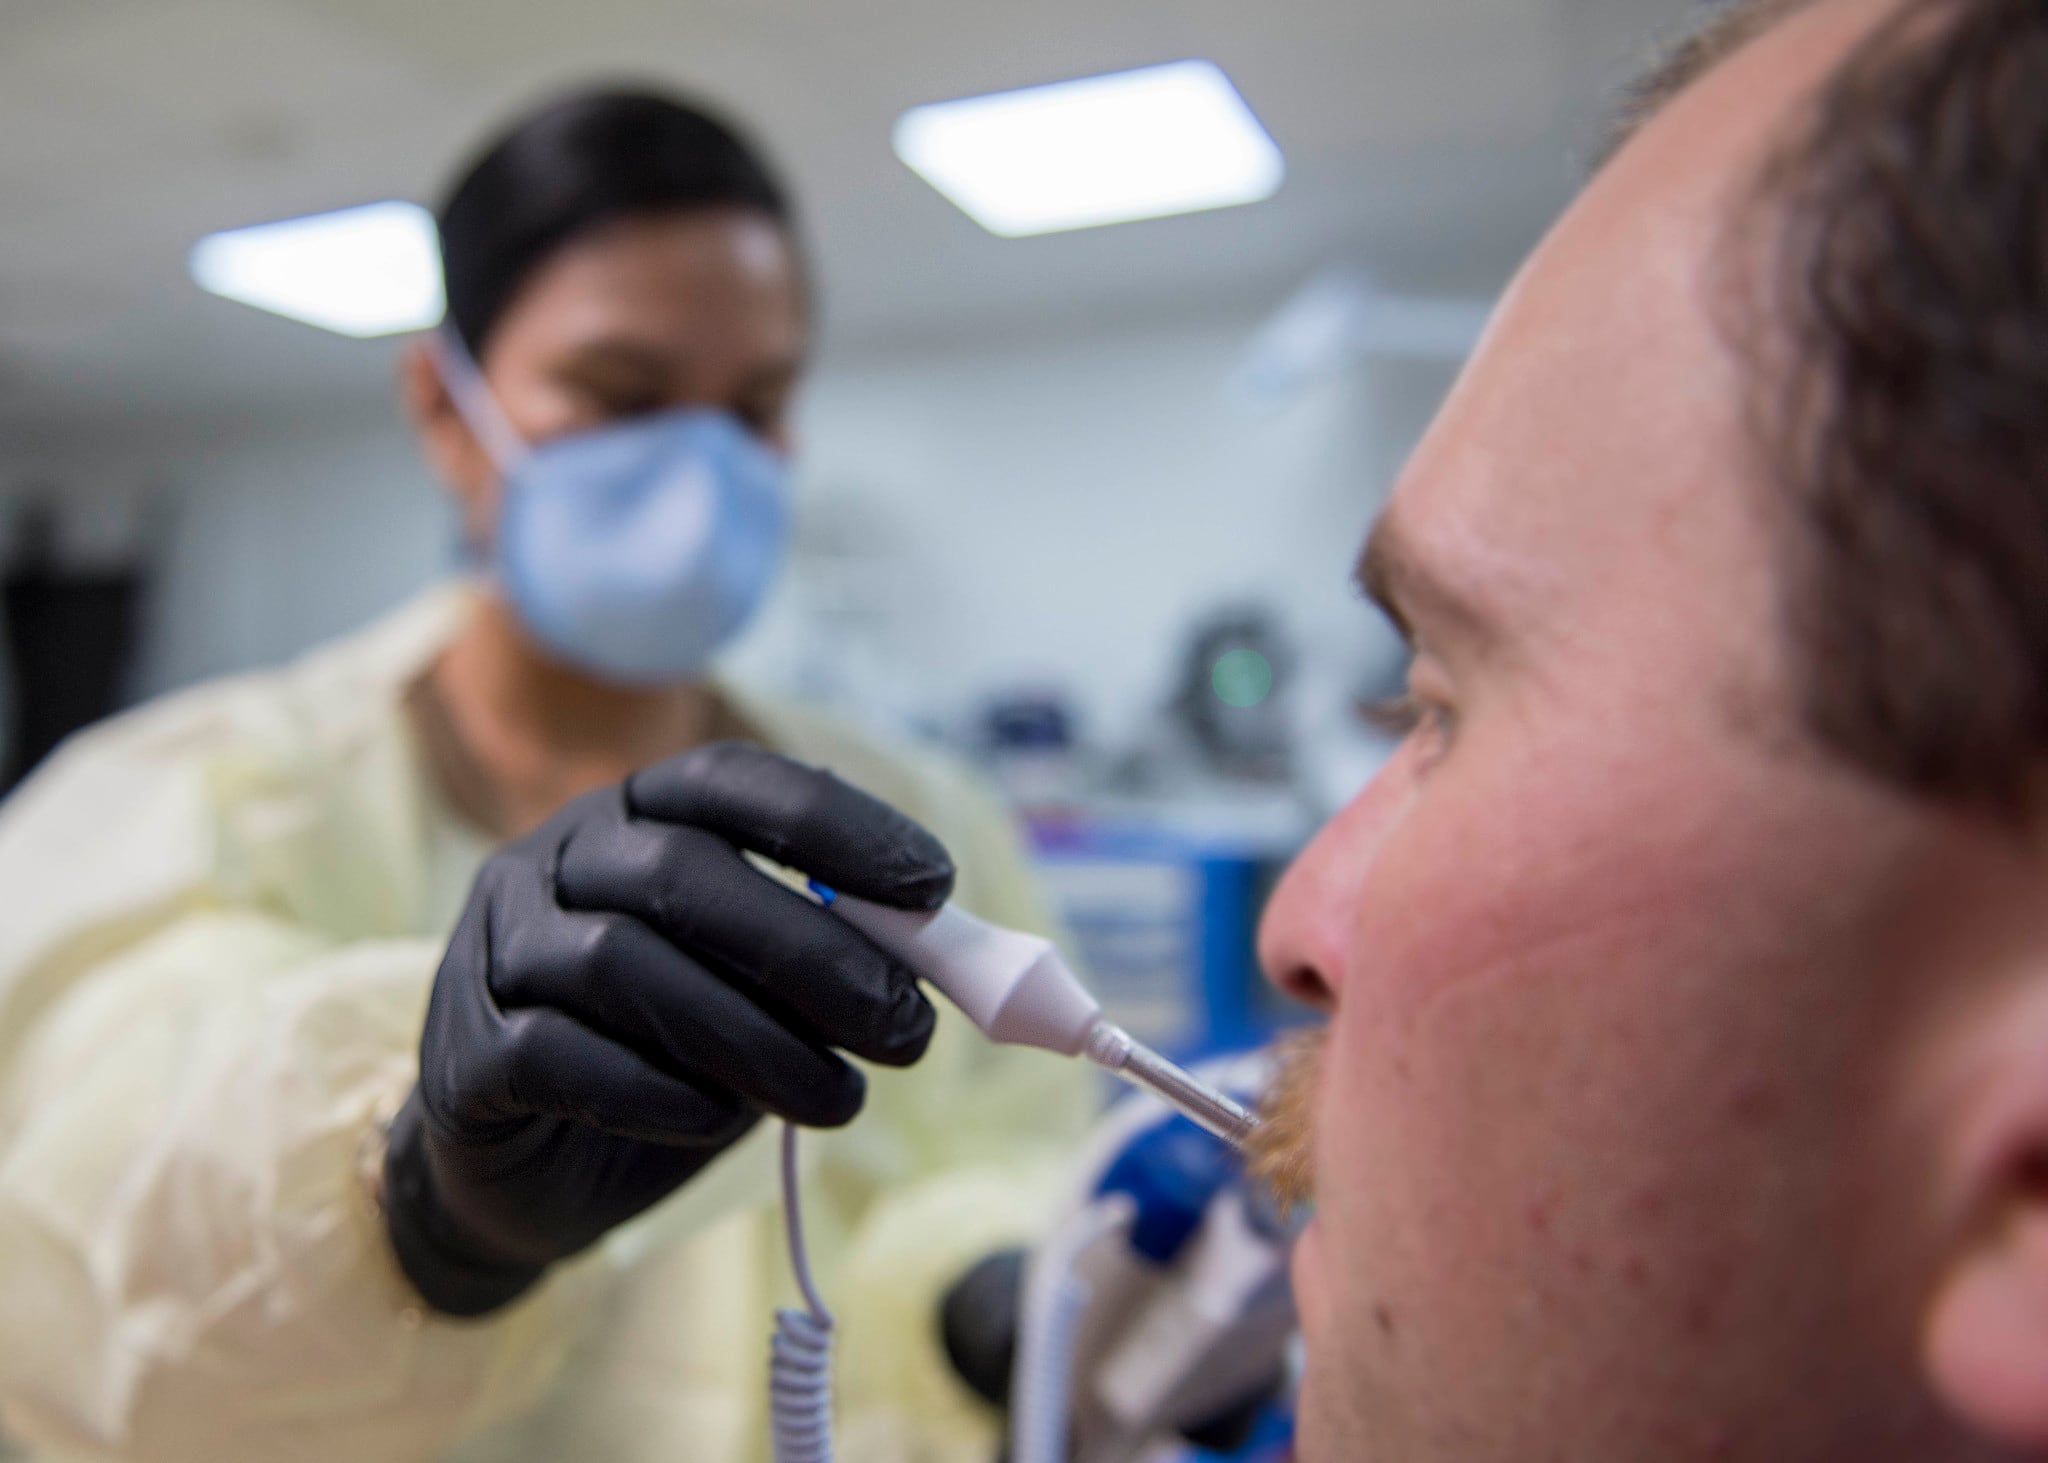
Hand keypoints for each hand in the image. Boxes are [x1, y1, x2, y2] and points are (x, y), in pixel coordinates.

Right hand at [382, 741, 951, 1315]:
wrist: (523, 1175)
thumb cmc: (660, 1060)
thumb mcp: (754, 999)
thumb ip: (822, 963)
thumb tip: (943, 960)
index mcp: (633, 818)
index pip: (731, 782)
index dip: (836, 823)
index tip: (935, 886)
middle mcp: (553, 859)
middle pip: (684, 872)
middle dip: (814, 950)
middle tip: (907, 1028)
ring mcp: (494, 948)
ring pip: (624, 963)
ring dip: (753, 1038)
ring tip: (839, 1099)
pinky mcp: (464, 1051)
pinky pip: (559, 1052)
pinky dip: (655, 1089)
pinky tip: (717, 1121)